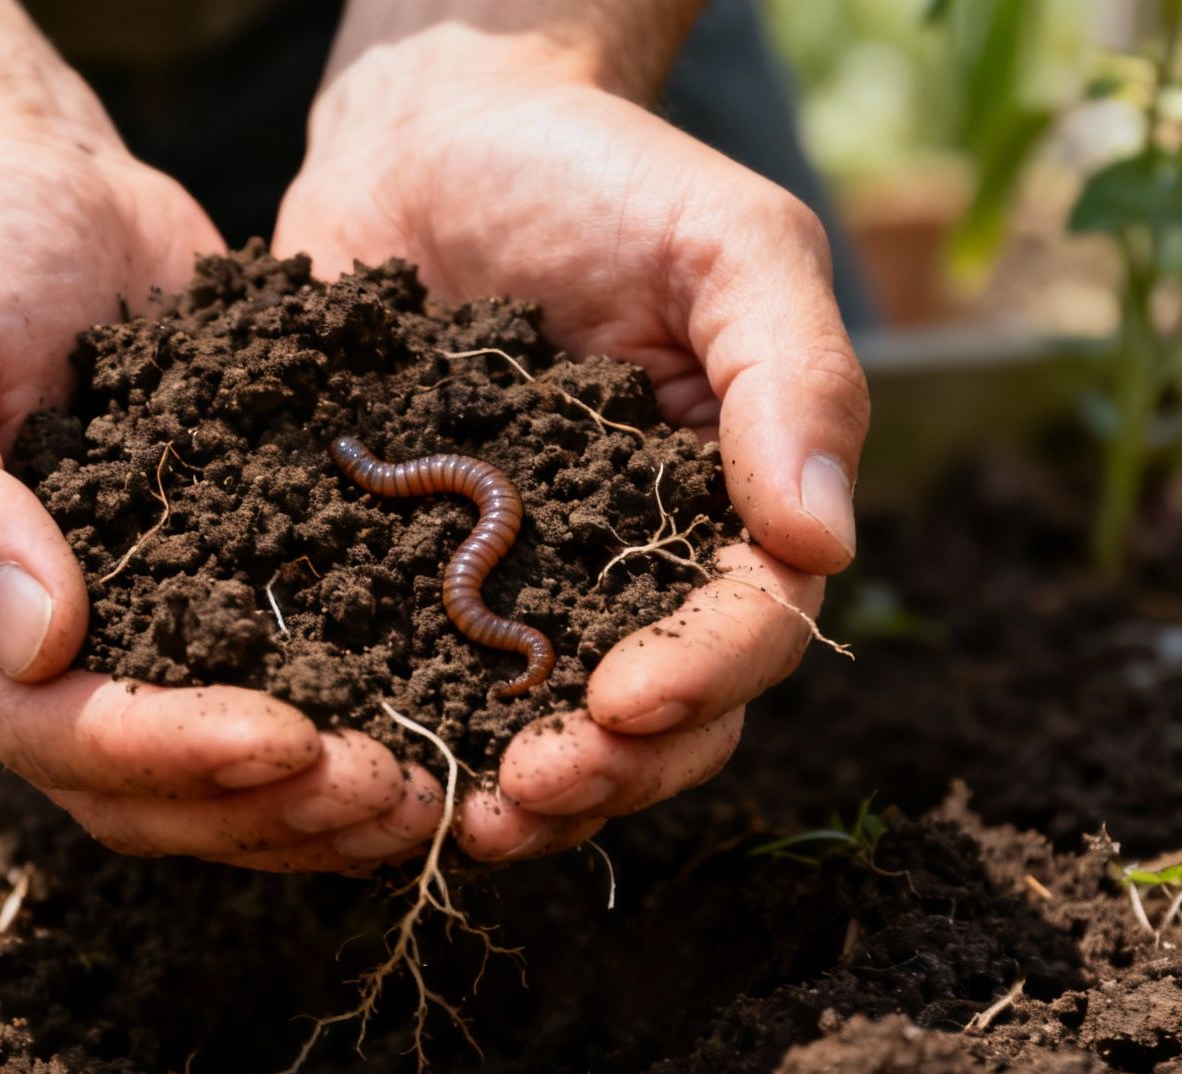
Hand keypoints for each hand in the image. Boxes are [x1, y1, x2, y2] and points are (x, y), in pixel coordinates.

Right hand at [0, 28, 443, 871]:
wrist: (15, 186)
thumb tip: (38, 647)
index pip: (48, 734)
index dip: (167, 754)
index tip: (290, 741)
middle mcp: (11, 657)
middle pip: (133, 790)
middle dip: (261, 806)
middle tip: (395, 795)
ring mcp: (108, 629)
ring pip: (202, 775)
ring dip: (311, 799)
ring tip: (425, 789)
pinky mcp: (191, 588)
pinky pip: (260, 687)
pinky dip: (337, 720)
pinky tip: (428, 719)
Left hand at [275, 31, 867, 859]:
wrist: (429, 135)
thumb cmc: (598, 173)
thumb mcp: (725, 245)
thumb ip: (791, 378)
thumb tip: (824, 545)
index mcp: (726, 506)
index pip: (746, 630)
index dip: (699, 684)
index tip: (623, 703)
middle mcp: (631, 565)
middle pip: (657, 719)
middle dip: (606, 774)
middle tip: (527, 795)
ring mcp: (524, 580)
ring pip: (546, 729)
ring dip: (517, 791)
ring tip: (458, 819)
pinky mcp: (413, 575)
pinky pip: (424, 678)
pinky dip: (410, 733)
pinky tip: (366, 764)